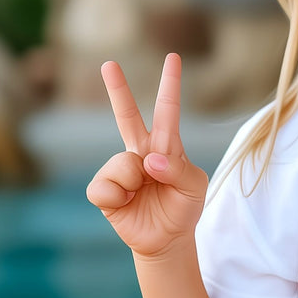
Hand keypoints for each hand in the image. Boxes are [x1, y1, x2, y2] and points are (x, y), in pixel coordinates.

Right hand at [86, 53, 208, 258]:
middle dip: (117, 89)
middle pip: (126, 116)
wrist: (166, 240)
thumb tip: (148, 159)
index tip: (173, 57)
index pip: (167, 110)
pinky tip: (125, 204)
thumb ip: (179, 170)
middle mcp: (140, 152)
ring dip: (136, 183)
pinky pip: (105, 187)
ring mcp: (119, 169)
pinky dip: (118, 198)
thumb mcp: (194, 187)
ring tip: (143, 194)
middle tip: (109, 63)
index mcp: (166, 146)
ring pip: (123, 163)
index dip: (170, 84)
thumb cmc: (183, 208)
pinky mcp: (103, 189)